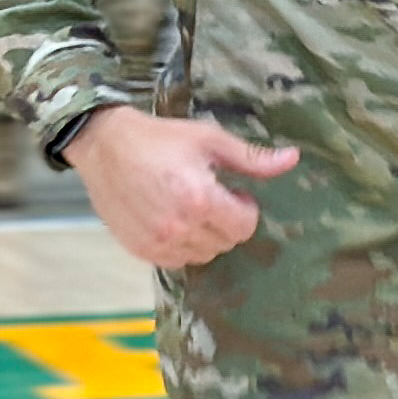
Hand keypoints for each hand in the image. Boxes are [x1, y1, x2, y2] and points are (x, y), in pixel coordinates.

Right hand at [68, 107, 298, 268]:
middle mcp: (179, 227)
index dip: (244, 208)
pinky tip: (170, 218)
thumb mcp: (209, 140)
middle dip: (226, 221)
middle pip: (226, 242)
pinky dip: (181, 244)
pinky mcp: (141, 250)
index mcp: (200, 199)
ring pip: (204, 254)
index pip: (245, 227)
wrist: (105, 146)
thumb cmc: (159, 139)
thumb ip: (251, 158)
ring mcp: (158, 242)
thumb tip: (292, 160)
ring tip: (188, 205)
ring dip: (204, 235)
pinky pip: (178, 260)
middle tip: (209, 195)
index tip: (232, 190)